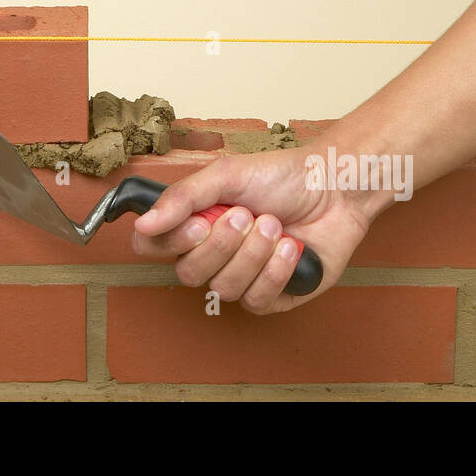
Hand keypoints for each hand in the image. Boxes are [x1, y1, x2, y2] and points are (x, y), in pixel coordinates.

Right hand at [131, 147, 372, 314]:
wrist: (333, 188)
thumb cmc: (280, 177)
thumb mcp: (226, 175)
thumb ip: (182, 198)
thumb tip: (142, 223)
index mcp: (193, 223)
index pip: (152, 246)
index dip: (170, 241)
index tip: (199, 222)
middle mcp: (212, 255)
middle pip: (189, 274)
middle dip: (222, 244)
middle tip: (246, 215)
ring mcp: (241, 277)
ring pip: (224, 288)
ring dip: (253, 254)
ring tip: (274, 225)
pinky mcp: (272, 297)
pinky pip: (256, 300)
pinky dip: (274, 271)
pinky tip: (290, 247)